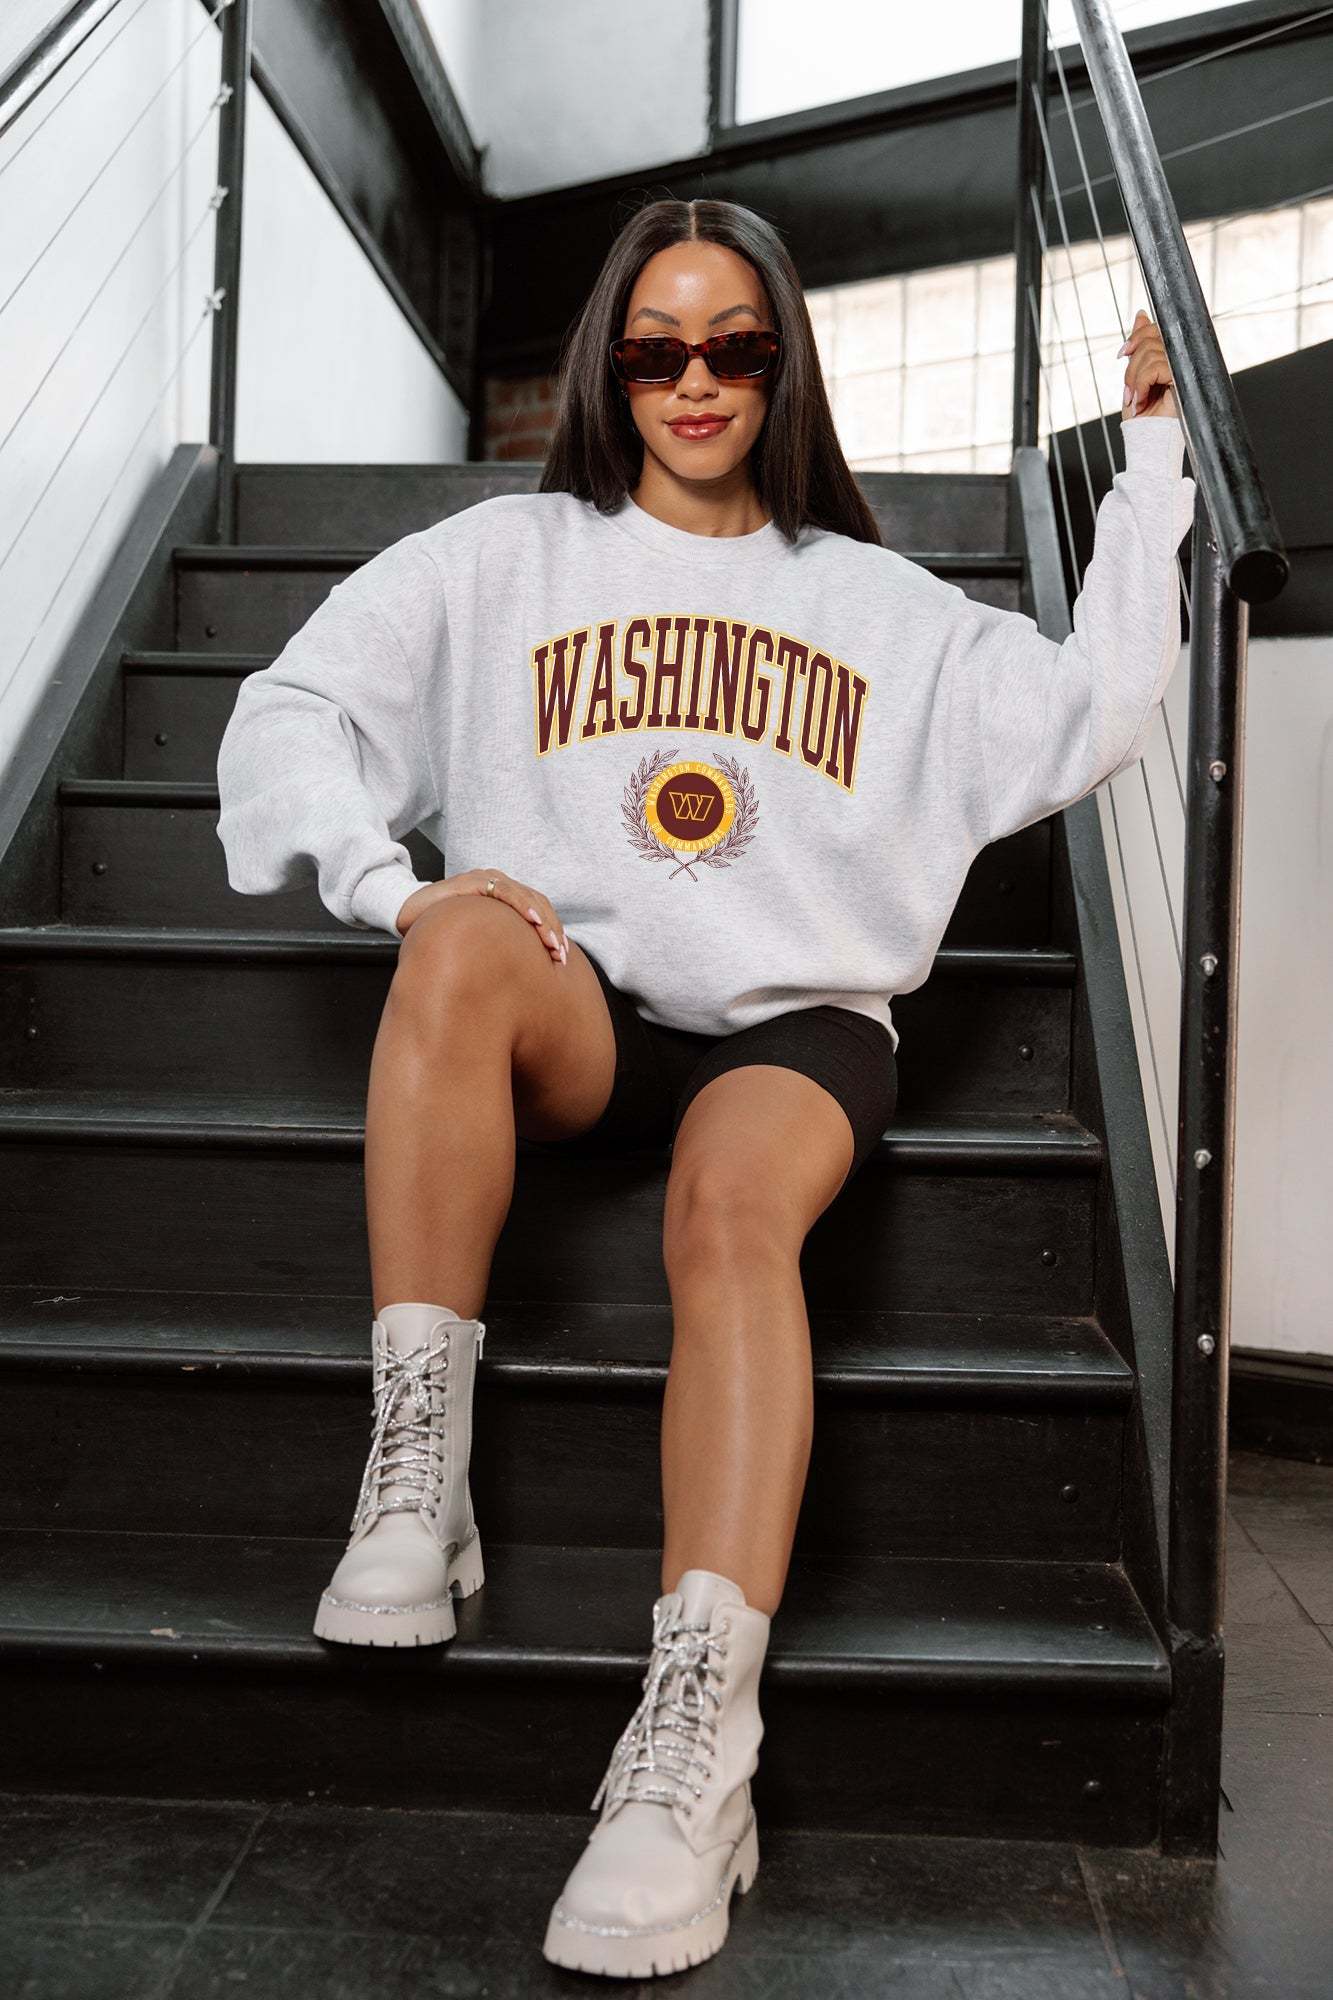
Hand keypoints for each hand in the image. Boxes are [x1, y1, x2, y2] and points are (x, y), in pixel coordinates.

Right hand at [395, 869, 568, 964]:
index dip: (553, 931)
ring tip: (551, 942)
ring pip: (524, 896)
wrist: (406, 916)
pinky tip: (532, 920)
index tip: (563, 957)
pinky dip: (520, 903)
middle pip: (537, 903)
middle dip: (552, 929)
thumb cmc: (442, 931)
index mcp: (503, 897)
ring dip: (542, 920)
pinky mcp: (470, 882)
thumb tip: (522, 979)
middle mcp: (497, 884)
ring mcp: (484, 880)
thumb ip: (497, 949)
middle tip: (561, 955)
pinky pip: (502, 890)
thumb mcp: (476, 943)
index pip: (538, 910)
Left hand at [1118, 309, 1177, 420]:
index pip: (1156, 329)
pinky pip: (1156, 367)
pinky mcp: (1183, 378)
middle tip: (1130, 392)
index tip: (1122, 354)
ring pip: (1150, 353)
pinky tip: (1141, 402)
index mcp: (1170, 356)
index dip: (1137, 336)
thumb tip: (1141, 315)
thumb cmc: (1144, 417)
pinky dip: (1141, 385)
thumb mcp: (1135, 377)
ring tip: (1136, 400)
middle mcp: (1180, 360)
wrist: (1148, 441)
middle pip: (1151, 339)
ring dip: (1134, 380)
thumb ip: (1140, 348)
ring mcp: (1184, 368)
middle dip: (1132, 367)